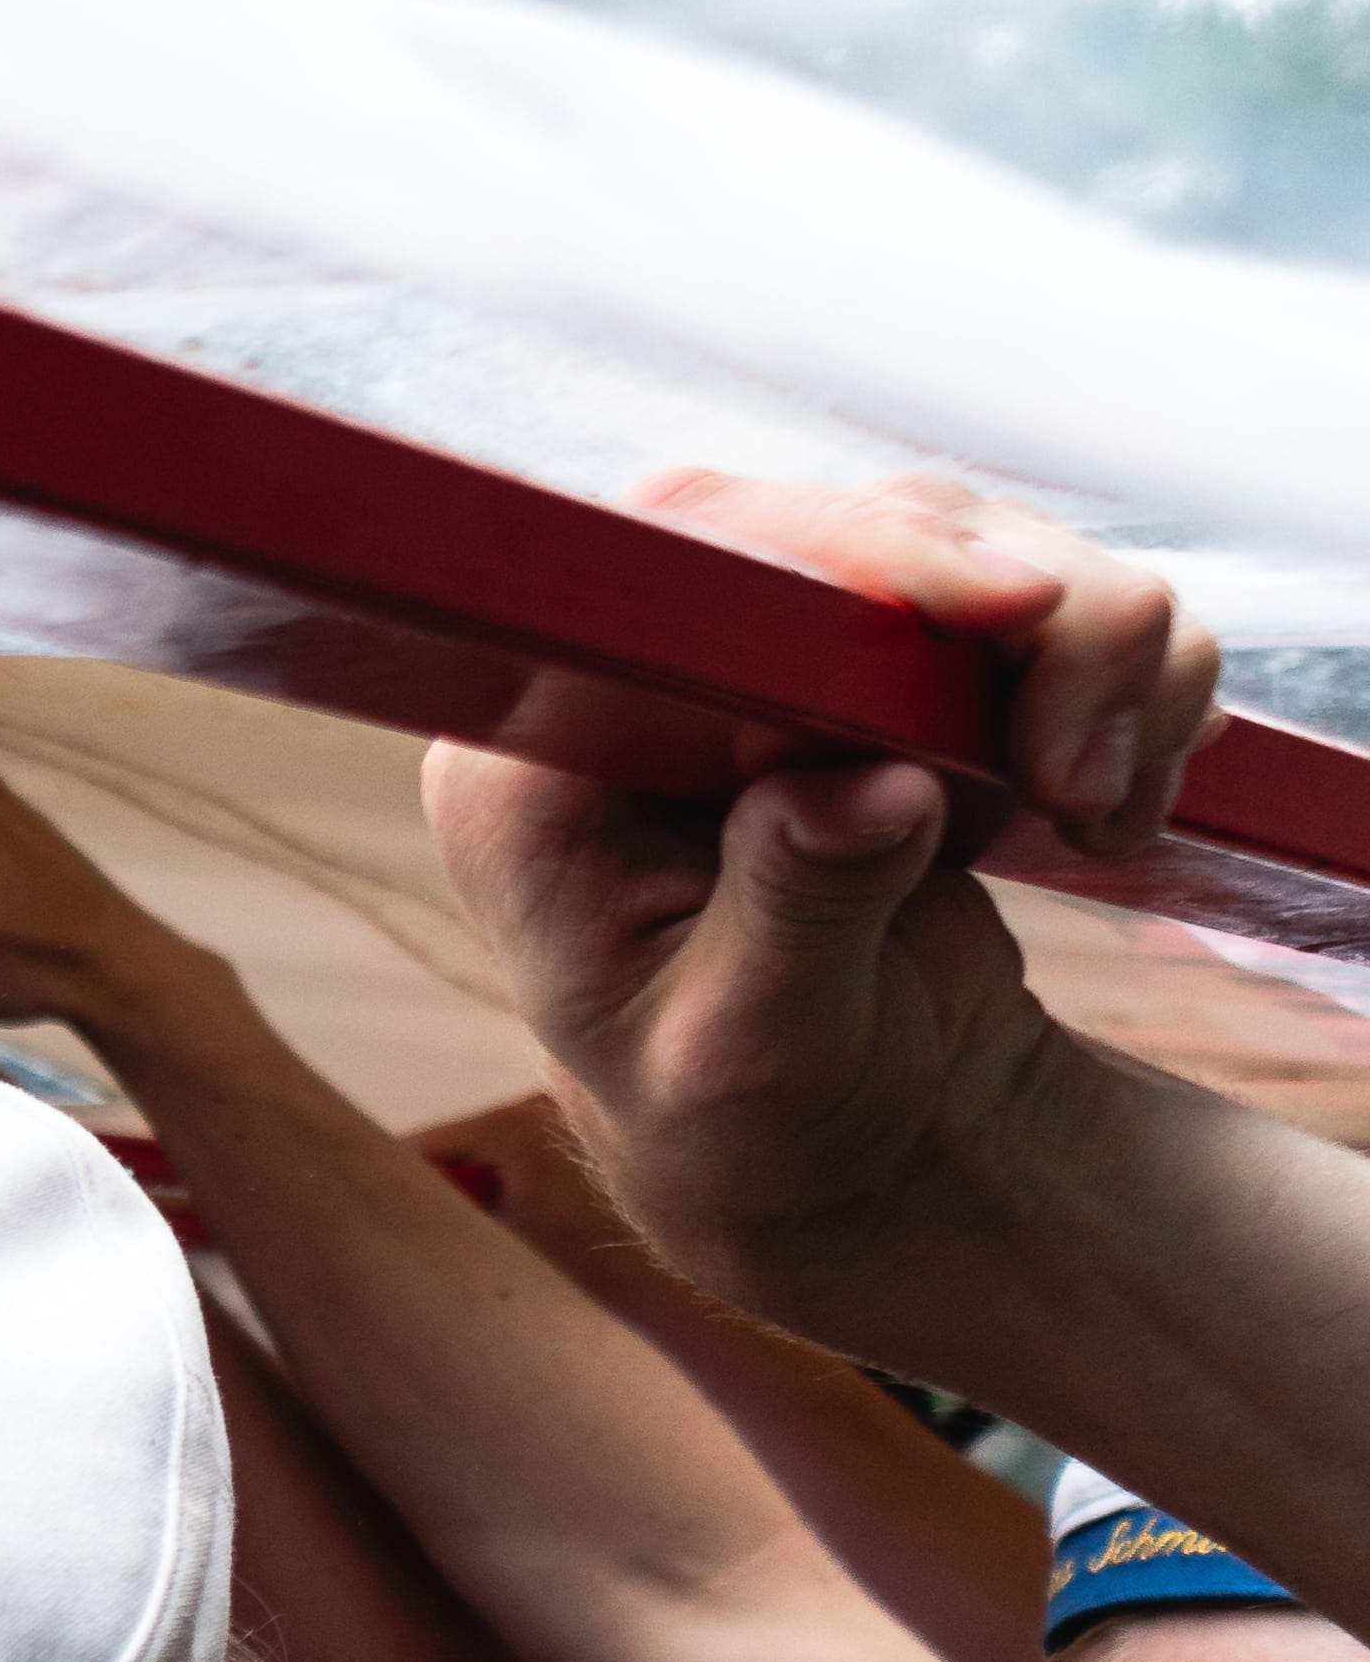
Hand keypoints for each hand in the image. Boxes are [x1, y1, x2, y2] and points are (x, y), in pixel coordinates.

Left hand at [415, 475, 1208, 1323]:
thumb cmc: (746, 1114)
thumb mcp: (754, 1051)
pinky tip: (1108, 800)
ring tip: (1097, 811)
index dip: (849, 558)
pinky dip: (1121, 673)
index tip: (1008, 612)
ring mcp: (772, 649)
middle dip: (1022, 626)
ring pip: (969, 539)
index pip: (675, 579)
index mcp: (539, 764)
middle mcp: (639, 675)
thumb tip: (859, 788)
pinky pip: (1034, 591)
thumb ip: (794, 915)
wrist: (834, 1132)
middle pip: (853, 529)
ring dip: (1090, 654)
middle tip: (1083, 784)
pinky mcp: (883, 657)